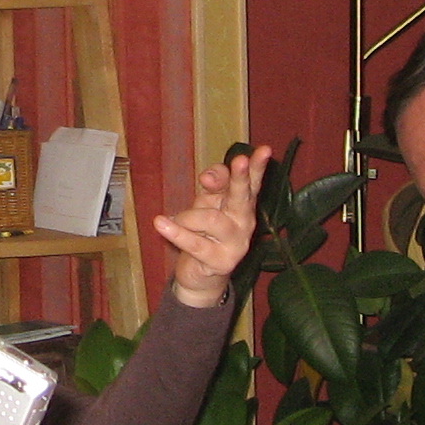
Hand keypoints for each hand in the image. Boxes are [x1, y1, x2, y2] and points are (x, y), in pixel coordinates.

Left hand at [152, 145, 266, 307]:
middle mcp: (245, 222)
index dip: (257, 167)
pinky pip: (195, 243)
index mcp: (243, 204)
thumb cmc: (205, 231)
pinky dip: (176, 232)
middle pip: (242, 196)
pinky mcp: (220, 262)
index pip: (252, 182)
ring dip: (187, 216)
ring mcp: (236, 243)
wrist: (202, 274)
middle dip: (238, 178)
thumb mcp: (207, 202)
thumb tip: (208, 177)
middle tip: (239, 161)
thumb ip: (211, 184)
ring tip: (171, 219)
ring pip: (212, 219)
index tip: (264, 150)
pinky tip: (160, 223)